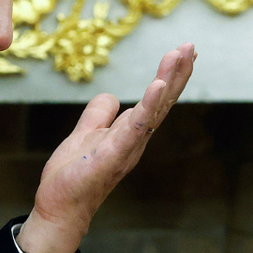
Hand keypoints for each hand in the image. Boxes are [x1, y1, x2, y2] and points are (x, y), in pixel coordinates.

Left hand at [16, 43, 195, 252]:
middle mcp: (136, 138)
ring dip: (169, 80)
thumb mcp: (85, 134)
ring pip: (155, 108)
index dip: (171, 76)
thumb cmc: (74, 176)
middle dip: (178, 72)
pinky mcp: (115, 154)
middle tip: (191, 46)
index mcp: (130, 132)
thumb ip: (99, 114)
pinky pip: (136, 126)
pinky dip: (150, 104)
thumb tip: (111, 96)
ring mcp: (129, 146)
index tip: (184, 53)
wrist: (60, 206)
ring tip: (181, 55)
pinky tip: (158, 84)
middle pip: (163, 100)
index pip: (156, 100)